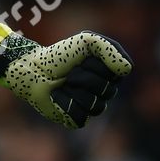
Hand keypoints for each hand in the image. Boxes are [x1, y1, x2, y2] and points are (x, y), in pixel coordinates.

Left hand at [0, 30, 132, 128]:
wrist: (32, 69)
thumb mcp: (85, 41)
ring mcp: (91, 106)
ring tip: (63, 84)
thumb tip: (126, 69)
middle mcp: (103, 91)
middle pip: (108, 90)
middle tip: (70, 72)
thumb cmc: (59, 54)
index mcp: (109, 74)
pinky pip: (81, 116)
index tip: (84, 58)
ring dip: (75, 90)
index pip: (120, 74)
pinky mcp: (77, 119)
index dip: (100, 65)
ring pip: (96, 105)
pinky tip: (58, 96)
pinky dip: (66, 103)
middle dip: (85, 77)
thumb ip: (108, 48)